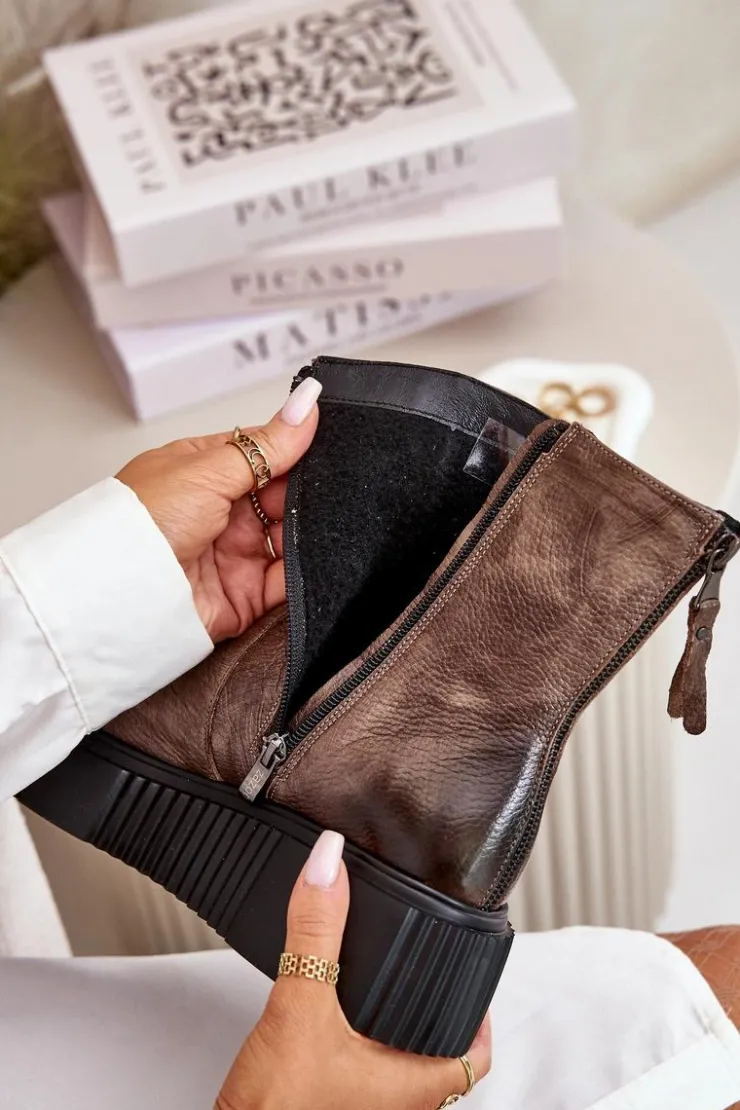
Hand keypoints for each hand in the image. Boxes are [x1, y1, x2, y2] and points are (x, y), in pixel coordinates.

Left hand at [116, 378, 320, 642]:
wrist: (121, 591)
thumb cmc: (142, 522)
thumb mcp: (210, 469)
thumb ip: (268, 444)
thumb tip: (307, 400)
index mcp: (206, 472)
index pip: (265, 455)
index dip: (296, 452)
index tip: (329, 447)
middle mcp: (221, 511)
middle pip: (283, 499)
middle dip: (307, 496)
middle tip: (327, 491)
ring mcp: (233, 553)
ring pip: (290, 540)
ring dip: (309, 535)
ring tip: (324, 527)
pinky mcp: (244, 595)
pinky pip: (286, 583)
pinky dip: (305, 575)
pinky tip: (317, 560)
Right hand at [216, 831, 491, 1109]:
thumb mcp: (300, 1007)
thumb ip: (316, 933)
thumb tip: (329, 866)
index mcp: (412, 1087)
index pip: (476, 1057)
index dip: (482, 1016)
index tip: (479, 977)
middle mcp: (393, 1106)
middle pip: (439, 1058)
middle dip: (434, 1013)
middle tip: (429, 970)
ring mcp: (359, 1108)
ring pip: (395, 1067)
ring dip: (392, 1028)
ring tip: (381, 985)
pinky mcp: (325, 1106)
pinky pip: (357, 1071)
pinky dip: (354, 1041)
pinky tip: (329, 1018)